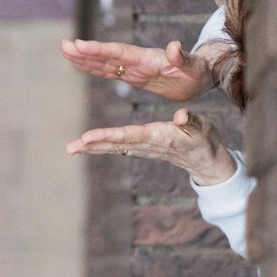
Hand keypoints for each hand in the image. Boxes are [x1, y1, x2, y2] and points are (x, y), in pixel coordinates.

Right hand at [60, 36, 212, 101]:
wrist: (202, 73)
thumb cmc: (200, 71)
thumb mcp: (195, 66)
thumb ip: (183, 57)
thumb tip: (173, 46)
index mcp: (149, 59)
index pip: (120, 53)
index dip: (100, 50)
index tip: (80, 45)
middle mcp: (138, 61)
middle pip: (107, 56)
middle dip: (86, 52)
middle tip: (64, 46)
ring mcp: (135, 68)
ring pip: (105, 63)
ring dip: (85, 58)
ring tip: (65, 51)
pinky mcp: (135, 75)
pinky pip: (111, 71)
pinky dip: (94, 68)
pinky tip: (81, 64)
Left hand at [64, 108, 236, 186]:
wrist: (205, 160)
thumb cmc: (204, 141)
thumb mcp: (203, 129)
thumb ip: (192, 122)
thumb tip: (181, 115)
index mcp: (158, 137)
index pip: (130, 136)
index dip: (109, 136)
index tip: (89, 137)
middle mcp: (146, 144)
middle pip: (115, 144)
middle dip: (93, 145)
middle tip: (70, 148)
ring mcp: (142, 147)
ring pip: (113, 146)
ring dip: (91, 147)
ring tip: (71, 148)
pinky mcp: (141, 147)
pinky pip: (117, 146)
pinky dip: (100, 144)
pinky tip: (86, 146)